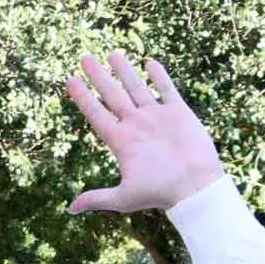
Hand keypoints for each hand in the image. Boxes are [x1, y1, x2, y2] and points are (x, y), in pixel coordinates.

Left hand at [66, 51, 225, 214]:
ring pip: (136, 88)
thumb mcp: (123, 198)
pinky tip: (148, 62)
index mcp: (120, 141)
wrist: (195, 188)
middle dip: (98, 76)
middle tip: (85, 57)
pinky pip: (166, 90)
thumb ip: (97, 198)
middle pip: (112, 95)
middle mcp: (135, 126)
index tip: (69, 81)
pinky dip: (158, 76)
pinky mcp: (179, 113)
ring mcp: (156, 117)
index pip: (95, 114)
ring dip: (125, 71)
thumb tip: (70, 209)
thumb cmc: (160, 194)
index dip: (82, 98)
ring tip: (113, 53)